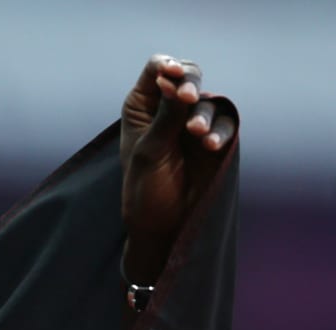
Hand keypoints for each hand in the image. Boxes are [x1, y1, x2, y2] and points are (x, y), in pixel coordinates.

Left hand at [119, 55, 238, 283]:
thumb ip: (166, 115)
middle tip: (187, 98)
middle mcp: (168, 108)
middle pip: (187, 77)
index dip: (166, 67)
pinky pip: (226, 123)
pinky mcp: (215, 138)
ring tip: (195, 135)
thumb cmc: (145, 188)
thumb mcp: (151, 150)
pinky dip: (219, 131)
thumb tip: (175, 79)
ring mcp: (193, 122)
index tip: (171, 75)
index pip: (157, 69)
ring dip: (203, 115)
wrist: (163, 224)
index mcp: (142, 106)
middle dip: (189, 84)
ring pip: (208, 101)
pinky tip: (209, 145)